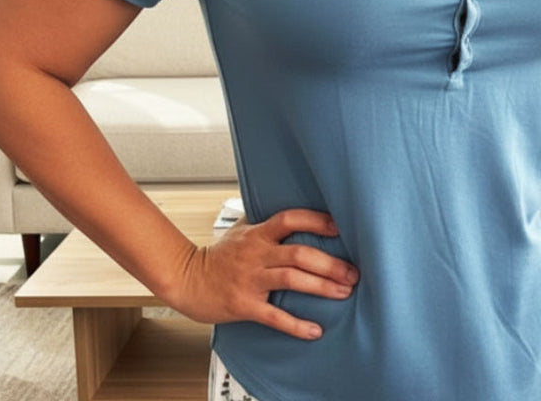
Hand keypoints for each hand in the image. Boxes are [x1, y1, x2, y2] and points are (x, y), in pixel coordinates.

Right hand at [167, 208, 359, 338]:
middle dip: (330, 263)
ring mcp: (250, 279)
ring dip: (322, 287)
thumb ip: (266, 223)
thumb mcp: (242, 230)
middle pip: (299, 253)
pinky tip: (315, 330)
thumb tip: (294, 210)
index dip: (316, 221)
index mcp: (258, 233)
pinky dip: (296, 325)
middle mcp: (256, 254)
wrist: (187, 279)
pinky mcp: (244, 305)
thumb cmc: (218, 256)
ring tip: (344, 292)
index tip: (341, 227)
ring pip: (292, 280)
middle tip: (353, 272)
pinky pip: (274, 316)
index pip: (290, 219)